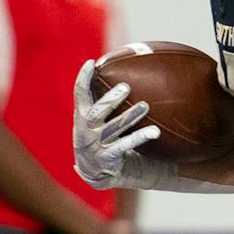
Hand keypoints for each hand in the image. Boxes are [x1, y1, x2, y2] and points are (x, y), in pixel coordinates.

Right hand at [73, 61, 160, 189]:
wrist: (93, 170)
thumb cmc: (97, 134)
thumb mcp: (93, 118)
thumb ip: (102, 99)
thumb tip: (124, 68)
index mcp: (81, 116)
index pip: (79, 95)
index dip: (83, 79)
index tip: (91, 63)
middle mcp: (86, 130)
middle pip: (97, 112)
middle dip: (111, 99)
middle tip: (126, 87)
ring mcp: (96, 145)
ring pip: (114, 129)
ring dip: (130, 117)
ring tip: (145, 106)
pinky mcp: (107, 158)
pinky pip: (125, 146)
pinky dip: (139, 137)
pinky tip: (154, 131)